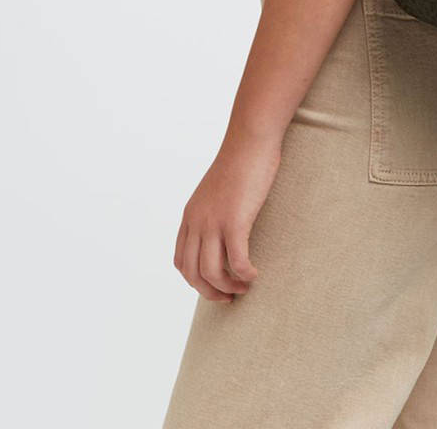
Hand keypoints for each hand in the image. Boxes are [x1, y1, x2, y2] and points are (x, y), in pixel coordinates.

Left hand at [173, 123, 282, 302]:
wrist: (250, 139)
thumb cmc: (240, 161)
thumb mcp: (217, 190)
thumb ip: (214, 209)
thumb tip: (224, 228)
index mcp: (190, 215)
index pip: (181, 260)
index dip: (196, 280)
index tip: (215, 285)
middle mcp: (196, 221)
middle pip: (192, 273)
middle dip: (210, 292)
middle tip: (230, 297)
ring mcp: (213, 221)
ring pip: (211, 273)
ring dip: (228, 288)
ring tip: (244, 287)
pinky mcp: (234, 220)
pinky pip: (236, 261)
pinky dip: (244, 274)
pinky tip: (254, 274)